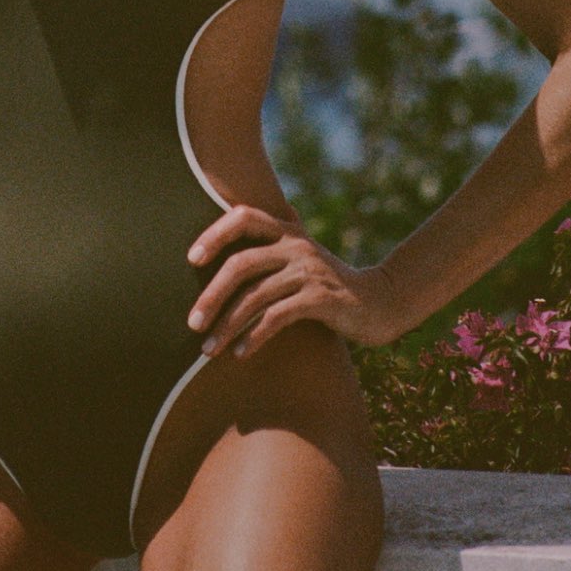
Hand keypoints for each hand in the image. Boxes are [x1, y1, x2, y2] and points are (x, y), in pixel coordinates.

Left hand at [186, 202, 387, 361]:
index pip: (244, 217)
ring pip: (256, 295)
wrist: (379, 302)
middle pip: (241, 263)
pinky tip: (240, 354)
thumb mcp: (299, 262)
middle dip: (211, 295)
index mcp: (287, 231)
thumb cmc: (327, 286)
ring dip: (227, 325)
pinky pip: (277, 317)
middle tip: (192, 323)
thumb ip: (269, 257)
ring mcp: (309, 270)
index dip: (215, 234)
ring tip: (207, 349)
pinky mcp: (321, 298)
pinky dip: (254, 337)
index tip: (191, 259)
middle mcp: (296, 245)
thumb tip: (218, 269)